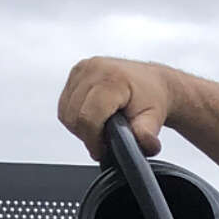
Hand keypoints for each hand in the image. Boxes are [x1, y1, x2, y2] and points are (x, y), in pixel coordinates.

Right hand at [56, 56, 180, 161]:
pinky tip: (93, 116)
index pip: (88, 117)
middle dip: (87, 135)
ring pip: (66, 112)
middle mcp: (94, 69)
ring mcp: (83, 69)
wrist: (152, 81)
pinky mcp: (76, 72)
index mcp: (113, 79)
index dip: (93, 140)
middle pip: (74, 117)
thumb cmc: (152, 97)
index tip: (102, 149)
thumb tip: (146, 145)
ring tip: (100, 127)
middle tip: (104, 139)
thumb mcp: (154, 118)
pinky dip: (75, 115)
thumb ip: (146, 134)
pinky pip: (65, 104)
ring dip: (79, 126)